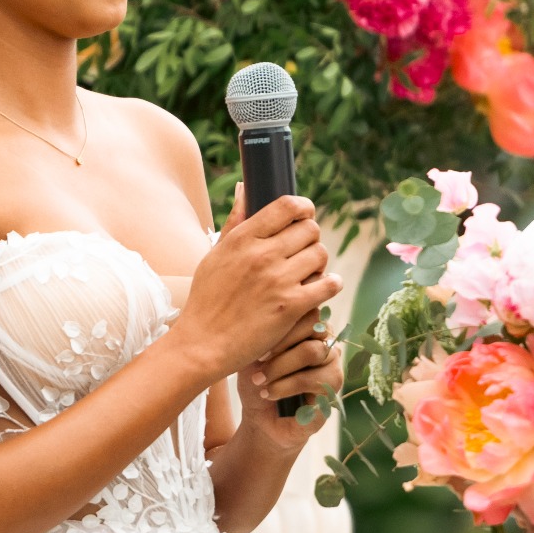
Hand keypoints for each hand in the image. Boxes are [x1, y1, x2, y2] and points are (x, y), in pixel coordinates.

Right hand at [174, 187, 341, 386]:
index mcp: (243, 239)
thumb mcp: (214, 255)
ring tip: (308, 273)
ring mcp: (278, 280)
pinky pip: (328, 284)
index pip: (287, 206)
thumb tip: (244, 189)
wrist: (202, 344)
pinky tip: (322, 288)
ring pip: (321, 255)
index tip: (305, 216)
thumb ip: (234, 222)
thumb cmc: (206, 300)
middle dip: (310, 239)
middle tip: (303, 252)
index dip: (304, 208)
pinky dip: (330, 284)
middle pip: (310, 230)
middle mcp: (262, 255)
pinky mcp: (291, 306)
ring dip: (319, 263)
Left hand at [236, 309, 342, 452]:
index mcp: (311, 329)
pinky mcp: (333, 392)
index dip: (284, 320)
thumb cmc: (257, 380)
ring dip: (280, 366)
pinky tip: (267, 393)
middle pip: (315, 326)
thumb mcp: (254, 352)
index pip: (308, 309)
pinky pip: (313, 380)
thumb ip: (265, 331)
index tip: (257, 335)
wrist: (259, 418)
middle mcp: (328, 344)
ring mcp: (334, 367)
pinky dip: (285, 386)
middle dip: (281, 342)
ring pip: (313, 352)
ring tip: (259, 380)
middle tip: (258, 359)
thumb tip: (266, 308)